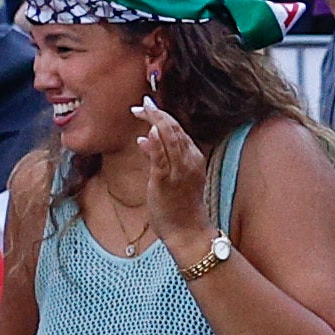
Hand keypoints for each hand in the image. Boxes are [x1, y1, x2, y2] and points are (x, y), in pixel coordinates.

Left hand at [116, 95, 211, 227]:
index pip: (178, 130)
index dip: (162, 116)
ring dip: (155, 121)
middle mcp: (189, 160)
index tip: (148, 106)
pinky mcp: (166, 181)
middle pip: (175, 129)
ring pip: (170, 138)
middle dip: (157, 113)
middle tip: (142, 103)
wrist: (188, 231)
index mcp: (193, 157)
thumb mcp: (172, 177)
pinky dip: (155, 144)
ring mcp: (179, 170)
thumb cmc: (180, 206)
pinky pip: (161, 158)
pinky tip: (146, 133)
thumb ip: (158, 156)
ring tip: (141, 109)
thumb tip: (144, 138)